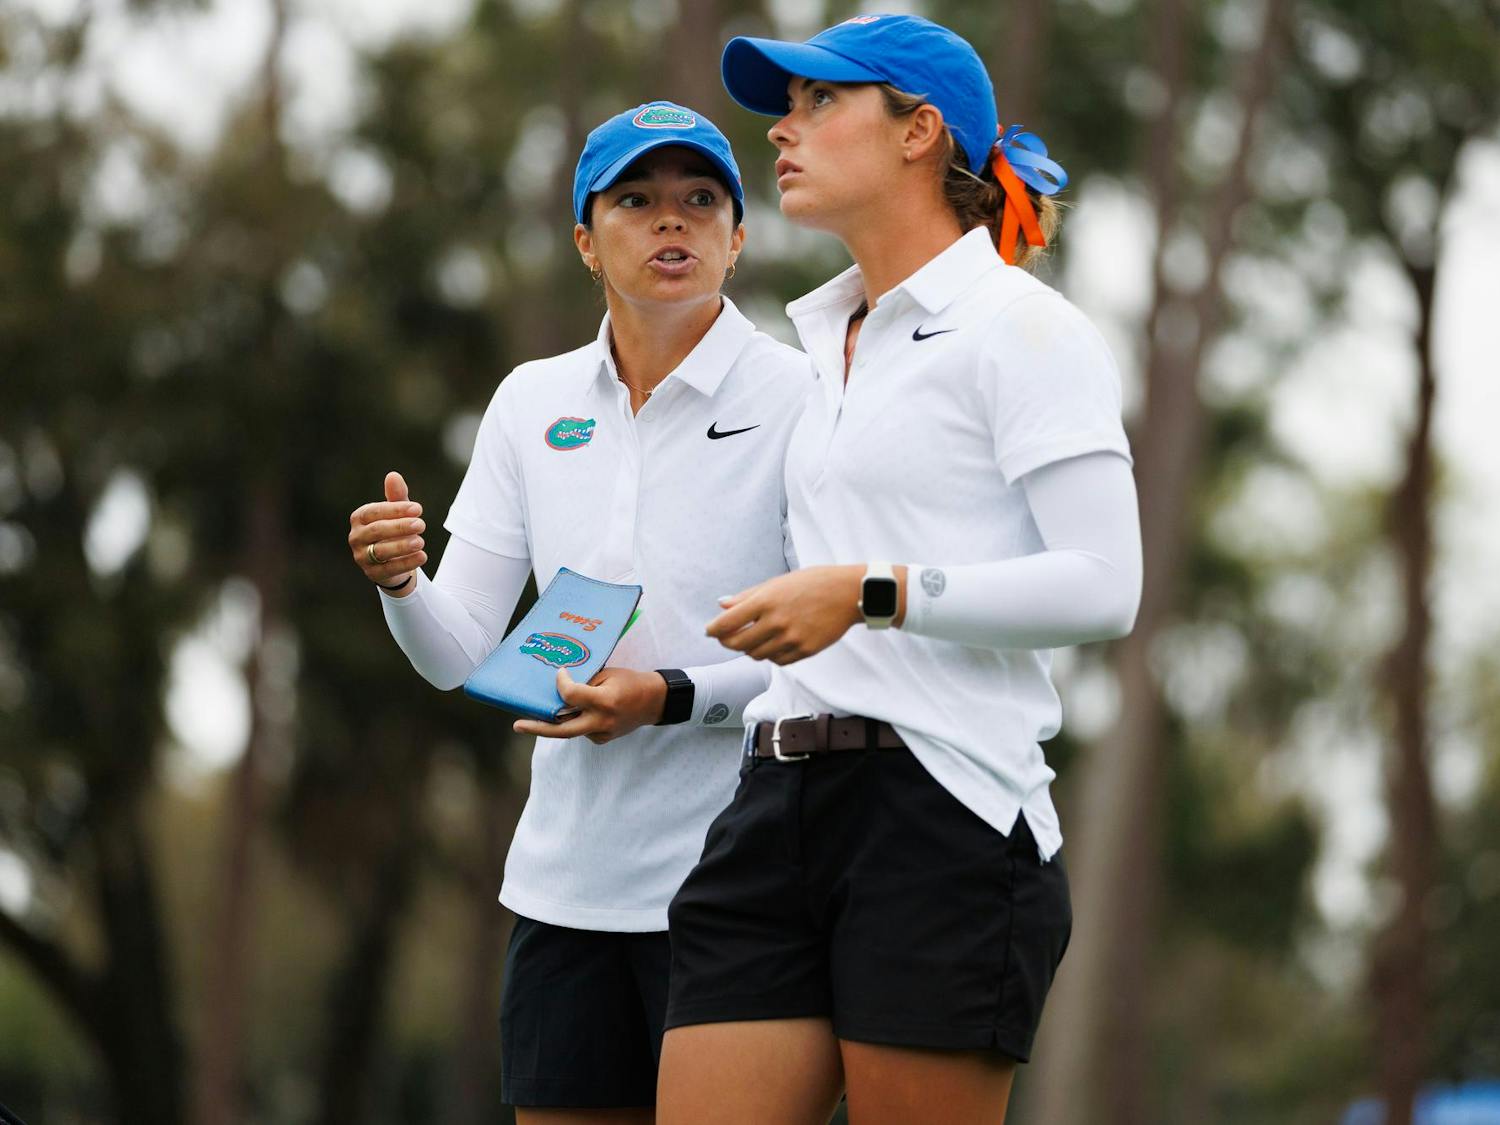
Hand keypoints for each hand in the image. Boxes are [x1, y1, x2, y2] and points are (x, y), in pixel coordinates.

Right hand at [349, 471, 425, 595]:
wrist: (393, 559)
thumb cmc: (393, 529)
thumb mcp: (397, 511)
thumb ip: (396, 495)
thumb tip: (393, 475)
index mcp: (359, 518)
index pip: (374, 512)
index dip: (395, 510)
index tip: (418, 509)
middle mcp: (356, 537)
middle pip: (377, 531)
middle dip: (400, 527)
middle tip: (421, 524)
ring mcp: (362, 556)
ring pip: (381, 551)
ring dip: (402, 546)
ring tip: (421, 541)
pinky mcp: (372, 573)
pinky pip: (389, 569)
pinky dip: (406, 562)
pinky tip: (422, 556)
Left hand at [512, 667, 668, 744]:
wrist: (654, 702)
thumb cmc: (630, 682)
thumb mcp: (607, 675)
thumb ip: (584, 684)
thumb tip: (560, 688)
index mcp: (605, 702)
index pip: (572, 696)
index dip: (562, 683)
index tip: (560, 673)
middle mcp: (602, 722)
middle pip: (563, 730)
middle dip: (537, 728)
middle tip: (517, 725)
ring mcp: (602, 734)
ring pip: (570, 730)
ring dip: (557, 720)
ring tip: (541, 711)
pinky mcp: (602, 739)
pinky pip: (581, 730)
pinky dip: (575, 719)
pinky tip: (578, 710)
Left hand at [706, 566, 871, 663]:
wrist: (847, 594)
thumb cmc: (811, 583)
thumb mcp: (777, 583)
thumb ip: (748, 596)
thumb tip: (722, 605)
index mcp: (766, 601)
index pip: (727, 623)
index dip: (714, 630)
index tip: (710, 631)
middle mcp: (776, 622)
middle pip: (738, 644)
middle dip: (728, 642)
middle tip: (727, 638)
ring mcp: (791, 639)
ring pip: (757, 655)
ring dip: (750, 649)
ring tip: (755, 638)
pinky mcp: (804, 651)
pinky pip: (778, 661)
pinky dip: (771, 655)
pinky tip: (774, 643)